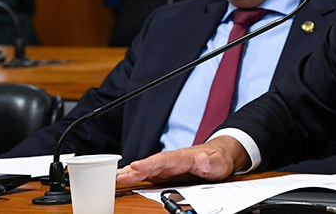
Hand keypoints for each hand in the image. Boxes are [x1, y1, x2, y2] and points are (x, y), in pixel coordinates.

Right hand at [116, 136, 247, 184]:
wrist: (220, 156)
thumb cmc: (219, 158)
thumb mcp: (219, 162)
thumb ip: (211, 162)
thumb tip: (202, 159)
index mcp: (184, 156)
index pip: (164, 159)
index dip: (149, 163)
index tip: (135, 166)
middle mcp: (173, 160)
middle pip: (152, 165)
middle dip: (135, 170)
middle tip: (117, 176)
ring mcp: (168, 167)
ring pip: (148, 169)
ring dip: (132, 173)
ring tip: (115, 178)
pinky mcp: (166, 173)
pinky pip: (149, 174)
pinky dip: (137, 176)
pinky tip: (125, 179)